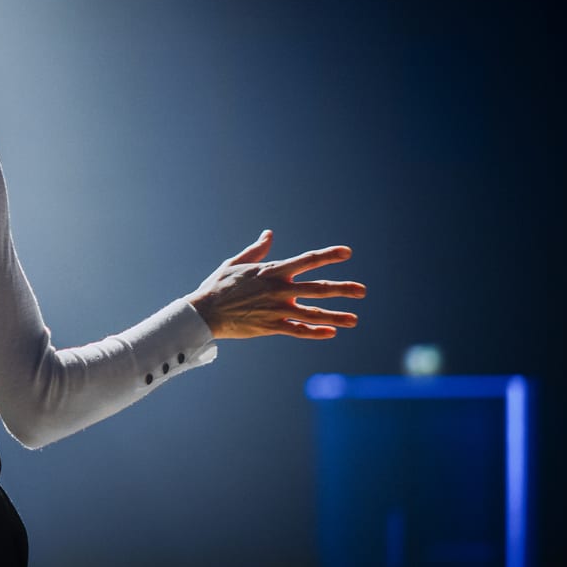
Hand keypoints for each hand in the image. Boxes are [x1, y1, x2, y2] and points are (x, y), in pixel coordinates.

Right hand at [187, 230, 365, 339]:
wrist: (203, 312)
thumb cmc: (217, 285)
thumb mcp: (235, 263)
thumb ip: (257, 250)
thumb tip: (269, 234)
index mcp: (271, 271)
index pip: (307, 260)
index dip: (328, 255)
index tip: (347, 252)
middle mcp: (278, 290)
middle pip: (318, 288)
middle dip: (343, 289)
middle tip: (362, 290)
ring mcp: (276, 309)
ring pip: (313, 313)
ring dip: (336, 316)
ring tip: (355, 320)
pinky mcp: (271, 327)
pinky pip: (298, 330)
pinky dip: (316, 332)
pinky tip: (331, 332)